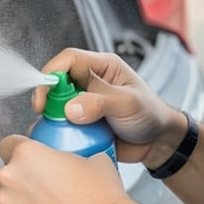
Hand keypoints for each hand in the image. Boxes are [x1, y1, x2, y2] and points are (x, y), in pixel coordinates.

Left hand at [0, 134, 127, 203]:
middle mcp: (10, 176)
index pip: (8, 146)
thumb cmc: (100, 199)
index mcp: (27, 153)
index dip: (19, 157)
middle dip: (23, 186)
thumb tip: (73, 162)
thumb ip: (70, 156)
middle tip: (46, 197)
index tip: (28, 167)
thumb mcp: (93, 160)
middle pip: (8, 178)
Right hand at [32, 49, 184, 166]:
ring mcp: (84, 103)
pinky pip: (62, 123)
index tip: (45, 96)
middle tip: (49, 116)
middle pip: (57, 82)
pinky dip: (59, 131)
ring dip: (54, 117)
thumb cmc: (151, 115)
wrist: (158, 143)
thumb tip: (70, 108)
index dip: (52, 74)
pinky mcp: (82, 122)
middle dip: (50, 98)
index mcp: (103, 67)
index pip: (69, 60)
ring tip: (58, 129)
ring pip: (57, 104)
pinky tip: (62, 139)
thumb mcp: (128, 104)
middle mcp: (90, 82)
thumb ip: (100, 103)